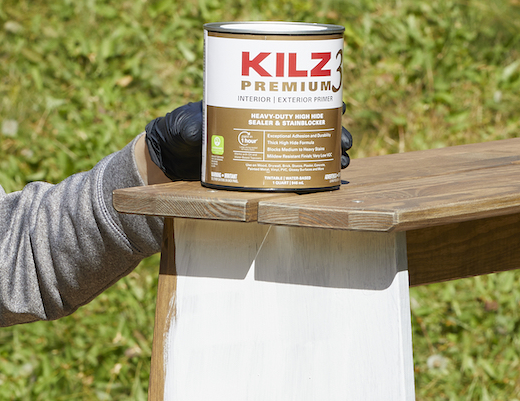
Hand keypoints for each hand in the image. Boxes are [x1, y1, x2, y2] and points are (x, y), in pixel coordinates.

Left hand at [145, 100, 352, 180]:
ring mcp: (266, 151)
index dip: (318, 99)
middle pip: (308, 125)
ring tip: (342, 163)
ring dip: (327, 155)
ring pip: (306, 150)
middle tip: (345, 142)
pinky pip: (293, 174)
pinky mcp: (262, 174)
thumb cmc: (180, 134)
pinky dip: (311, 177)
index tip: (338, 104)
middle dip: (332, 132)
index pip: (291, 99)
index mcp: (252, 107)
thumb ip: (190, 127)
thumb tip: (198, 131)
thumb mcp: (185, 127)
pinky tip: (327, 182)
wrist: (173, 159)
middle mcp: (266, 126)